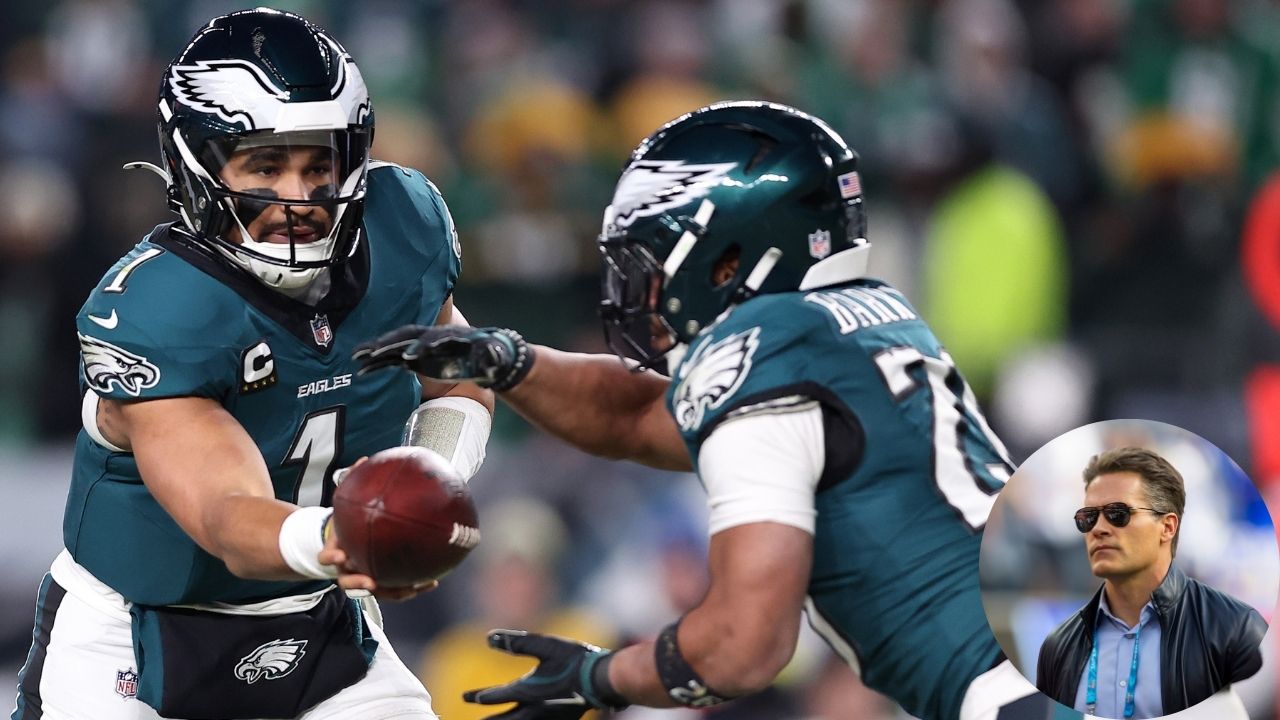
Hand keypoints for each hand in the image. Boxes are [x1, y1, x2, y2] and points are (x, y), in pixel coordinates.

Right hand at [319, 461, 440, 600]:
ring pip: (377, 591)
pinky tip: (433, 581)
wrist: (345, 541)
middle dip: (358, 584)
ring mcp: (363, 579)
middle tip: (370, 583)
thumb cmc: (346, 521)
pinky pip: (395, 589)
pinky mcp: (380, 584)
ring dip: (394, 590)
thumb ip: (352, 481)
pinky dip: (413, 587)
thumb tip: (364, 459)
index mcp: (335, 551)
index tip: (337, 557)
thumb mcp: (345, 502)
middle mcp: (346, 570)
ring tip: (414, 587)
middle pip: (348, 582)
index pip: (327, 557)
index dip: (331, 558)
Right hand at [353, 324, 531, 390]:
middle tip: (373, 352)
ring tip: (357, 357)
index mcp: (449, 336)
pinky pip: (392, 360)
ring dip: (376, 351)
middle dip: (390, 344)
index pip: (432, 339)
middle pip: (406, 338)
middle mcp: (430, 339)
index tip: (412, 357)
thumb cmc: (488, 354)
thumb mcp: (492, 355)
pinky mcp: (414, 359)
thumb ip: (490, 356)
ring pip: (394, 347)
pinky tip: (364, 370)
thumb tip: (493, 356)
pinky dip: (378, 364)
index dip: (422, 347)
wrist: (483, 356)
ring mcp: (420, 348)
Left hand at [463, 630, 627, 718]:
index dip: (480, 696)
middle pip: (505, 719)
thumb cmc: (574, 659)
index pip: (496, 696)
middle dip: (490, 719)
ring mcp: (548, 718)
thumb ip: (515, 643)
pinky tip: (526, 719)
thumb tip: (488, 637)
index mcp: (527, 691)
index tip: (466, 696)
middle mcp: (534, 709)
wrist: (603, 679)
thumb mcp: (544, 646)